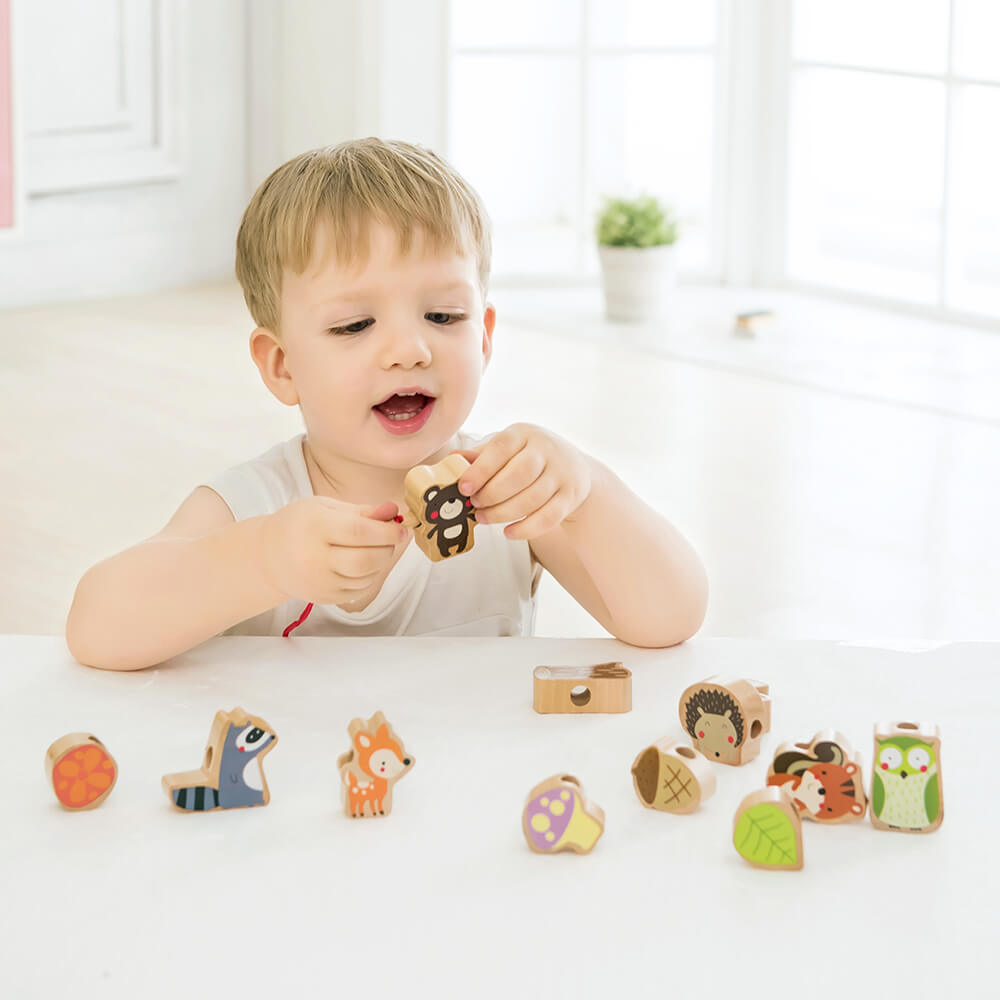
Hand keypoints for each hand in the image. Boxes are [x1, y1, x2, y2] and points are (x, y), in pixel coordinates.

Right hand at [258, 497, 409, 610]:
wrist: (270, 556)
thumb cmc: (301, 524)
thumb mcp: (326, 508)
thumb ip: (363, 511)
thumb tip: (394, 511)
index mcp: (315, 528)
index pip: (359, 532)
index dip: (387, 531)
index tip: (401, 528)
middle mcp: (314, 558)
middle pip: (366, 559)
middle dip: (387, 548)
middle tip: (389, 538)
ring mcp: (319, 582)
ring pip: (366, 577)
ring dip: (380, 562)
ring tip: (372, 548)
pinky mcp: (324, 598)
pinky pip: (359, 590)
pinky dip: (369, 576)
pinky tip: (360, 564)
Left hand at [453, 423, 591, 540]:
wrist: (572, 466)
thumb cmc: (528, 456)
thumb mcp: (506, 448)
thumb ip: (480, 456)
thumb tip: (452, 460)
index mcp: (523, 434)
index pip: (502, 448)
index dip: (481, 469)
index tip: (464, 488)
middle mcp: (546, 450)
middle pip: (520, 474)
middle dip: (492, 494)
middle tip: (475, 505)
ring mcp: (561, 473)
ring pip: (533, 498)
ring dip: (504, 513)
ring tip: (484, 518)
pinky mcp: (570, 496)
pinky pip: (549, 517)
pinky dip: (527, 529)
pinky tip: (508, 533)